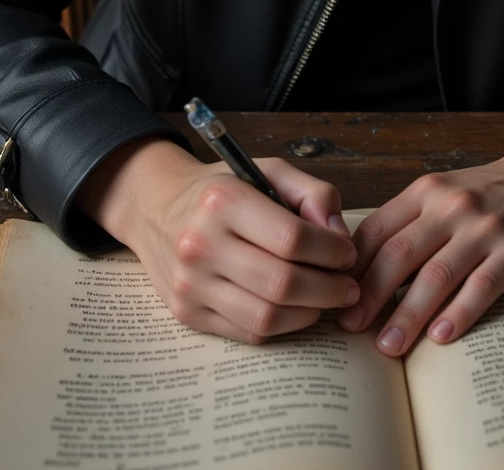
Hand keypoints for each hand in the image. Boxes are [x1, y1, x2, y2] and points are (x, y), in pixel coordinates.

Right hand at [77, 137, 359, 342]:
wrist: (156, 207)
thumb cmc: (222, 189)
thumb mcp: (267, 170)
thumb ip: (313, 192)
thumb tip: (341, 237)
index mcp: (223, 201)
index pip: (292, 238)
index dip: (332, 252)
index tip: (348, 254)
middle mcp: (201, 244)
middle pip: (283, 283)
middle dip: (329, 289)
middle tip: (348, 286)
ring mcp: (190, 284)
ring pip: (267, 317)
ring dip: (309, 313)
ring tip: (326, 299)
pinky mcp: (187, 314)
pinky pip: (248, 333)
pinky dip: (281, 326)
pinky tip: (295, 309)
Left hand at [336, 124, 503, 356]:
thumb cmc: (493, 192)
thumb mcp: (446, 193)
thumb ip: (411, 222)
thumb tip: (365, 268)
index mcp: (427, 192)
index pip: (377, 230)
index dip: (352, 266)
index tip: (334, 295)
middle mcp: (451, 207)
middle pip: (399, 254)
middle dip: (369, 295)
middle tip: (350, 327)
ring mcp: (484, 229)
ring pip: (435, 276)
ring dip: (407, 314)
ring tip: (388, 345)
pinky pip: (481, 286)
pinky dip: (459, 313)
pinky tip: (441, 337)